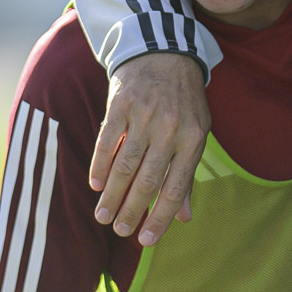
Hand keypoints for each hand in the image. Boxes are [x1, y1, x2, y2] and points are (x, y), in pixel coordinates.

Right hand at [89, 53, 207, 246]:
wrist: (164, 51)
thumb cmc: (182, 99)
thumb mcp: (196, 132)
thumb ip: (187, 175)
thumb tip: (185, 218)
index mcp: (193, 140)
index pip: (175, 189)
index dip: (160, 218)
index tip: (145, 240)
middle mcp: (170, 130)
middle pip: (148, 181)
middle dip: (132, 211)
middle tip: (119, 231)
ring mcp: (145, 116)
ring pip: (125, 165)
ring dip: (112, 195)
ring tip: (103, 216)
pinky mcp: (122, 104)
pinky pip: (108, 140)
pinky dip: (100, 164)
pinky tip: (96, 184)